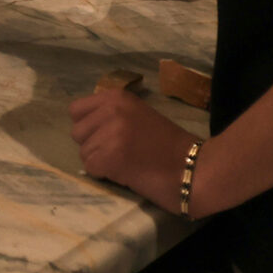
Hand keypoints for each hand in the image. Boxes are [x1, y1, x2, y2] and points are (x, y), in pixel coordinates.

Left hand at [68, 89, 197, 213]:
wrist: (197, 168)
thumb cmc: (170, 146)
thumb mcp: (139, 116)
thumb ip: (112, 115)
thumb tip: (85, 125)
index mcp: (117, 97)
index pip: (76, 111)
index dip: (89, 127)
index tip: (107, 136)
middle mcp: (111, 110)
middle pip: (77, 133)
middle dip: (94, 146)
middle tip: (121, 153)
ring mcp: (110, 133)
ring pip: (84, 153)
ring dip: (101, 162)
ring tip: (128, 163)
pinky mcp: (111, 157)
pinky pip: (90, 169)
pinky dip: (105, 175)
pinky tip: (128, 173)